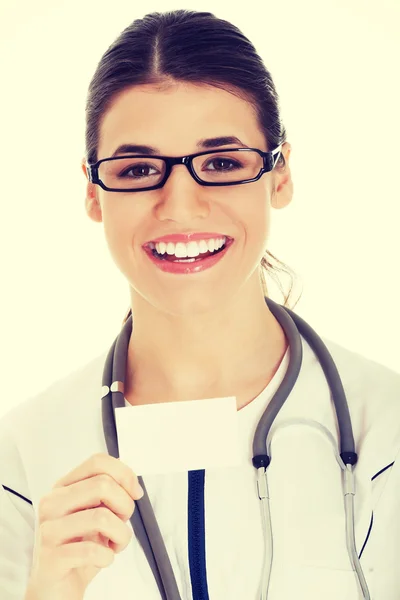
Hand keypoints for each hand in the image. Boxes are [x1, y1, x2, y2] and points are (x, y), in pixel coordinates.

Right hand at [25, 453, 143, 599]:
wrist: (54, 590)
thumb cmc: (79, 548)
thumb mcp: (95, 514)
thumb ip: (108, 493)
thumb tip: (131, 483)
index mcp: (64, 488)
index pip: (97, 462)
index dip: (124, 474)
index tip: (135, 493)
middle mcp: (52, 504)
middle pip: (102, 485)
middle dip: (125, 506)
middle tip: (122, 523)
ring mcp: (49, 530)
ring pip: (101, 517)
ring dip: (121, 535)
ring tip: (115, 544)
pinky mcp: (51, 558)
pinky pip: (92, 550)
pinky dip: (107, 557)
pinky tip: (102, 559)